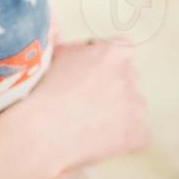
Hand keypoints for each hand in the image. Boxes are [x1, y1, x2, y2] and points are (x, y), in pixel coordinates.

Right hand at [19, 38, 150, 177]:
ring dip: (119, 110)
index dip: (108, 58)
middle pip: (129, 77)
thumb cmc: (41, 92)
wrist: (41, 131)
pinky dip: (123, 137)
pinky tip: (100, 139)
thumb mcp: (55, 55)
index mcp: (110, 53)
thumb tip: (70, 39)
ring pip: (134, 105)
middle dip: (113, 85)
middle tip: (87, 97)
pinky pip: (137, 135)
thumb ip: (73, 47)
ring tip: (90, 121)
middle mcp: (128, 77)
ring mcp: (135, 107)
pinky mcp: (136, 134)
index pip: (124, 47)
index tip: (94, 68)